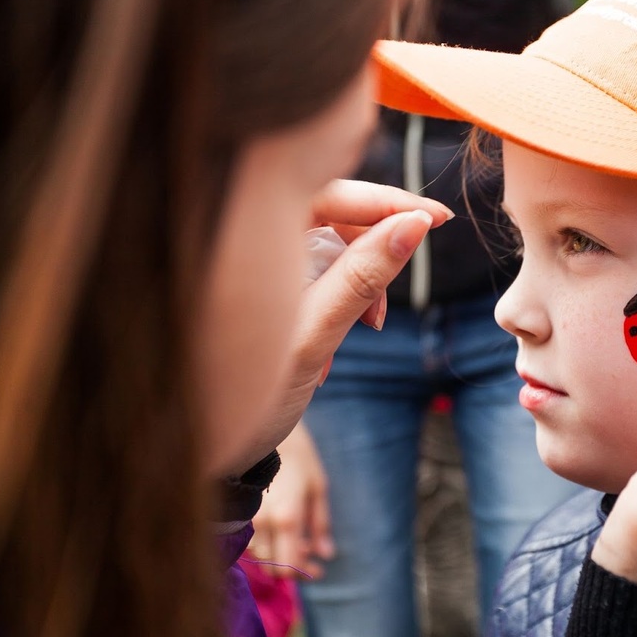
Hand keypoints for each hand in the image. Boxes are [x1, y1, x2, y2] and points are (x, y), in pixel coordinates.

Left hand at [245, 179, 452, 453]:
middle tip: (400, 290)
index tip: (437, 218)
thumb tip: (415, 226)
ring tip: (367, 328)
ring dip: (359, 278)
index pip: (331, 191)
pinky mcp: (256, 280)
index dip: (389, 201)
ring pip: (327, 240)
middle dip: (375, 249)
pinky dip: (337, 292)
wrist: (198, 444)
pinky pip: (311, 264)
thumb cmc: (240, 393)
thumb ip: (362, 277)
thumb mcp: (314, 336)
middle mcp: (241, 235)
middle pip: (331, 211)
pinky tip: (339, 336)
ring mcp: (249, 257)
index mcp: (242, 235)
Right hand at [247, 423, 334, 578]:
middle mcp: (262, 523)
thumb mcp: (317, 488)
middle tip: (309, 554)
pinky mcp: (237, 512)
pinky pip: (248, 541)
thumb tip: (326, 554)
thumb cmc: (298, 457)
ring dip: (278, 555)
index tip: (318, 569)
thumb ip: (321, 525)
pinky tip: (278, 531)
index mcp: (286, 518)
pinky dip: (264, 545)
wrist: (266, 431)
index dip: (304, 573)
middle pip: (272, 566)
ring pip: (258, 556)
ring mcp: (246, 518)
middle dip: (292, 567)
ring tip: (297, 539)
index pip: (288, 565)